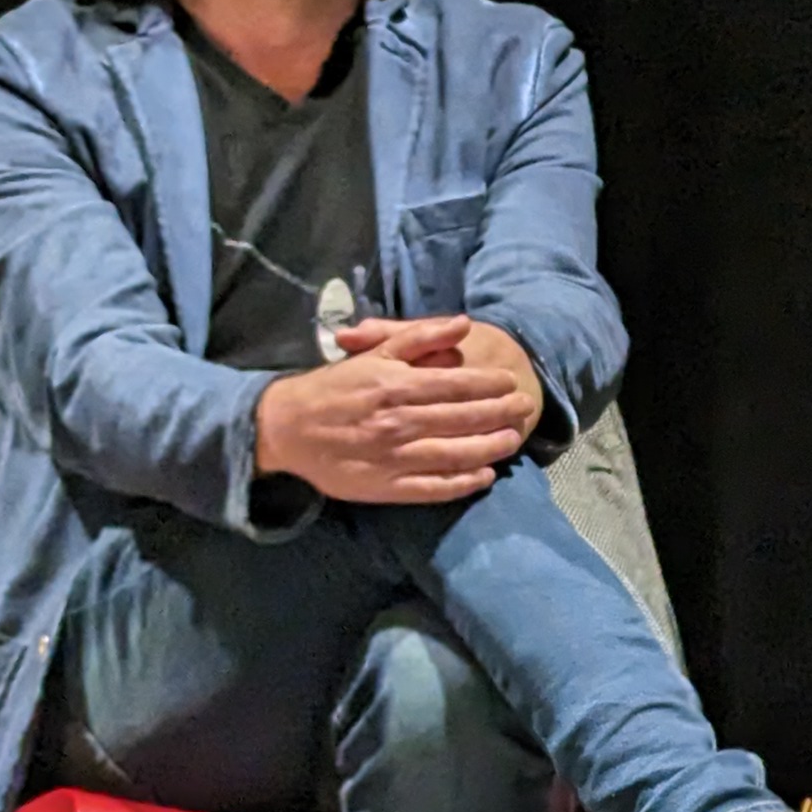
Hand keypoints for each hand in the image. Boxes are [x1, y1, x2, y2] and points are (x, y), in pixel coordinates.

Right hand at [256, 315, 541, 504]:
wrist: (286, 427)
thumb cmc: (333, 386)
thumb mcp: (373, 353)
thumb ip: (419, 337)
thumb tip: (462, 324)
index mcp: (395, 386)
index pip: (456, 384)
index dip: (489, 383)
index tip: (510, 381)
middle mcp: (398, 422)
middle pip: (463, 418)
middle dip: (500, 412)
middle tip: (525, 406)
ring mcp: (393, 457)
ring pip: (455, 454)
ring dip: (491, 447)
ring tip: (513, 439)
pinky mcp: (386, 486)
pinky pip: (433, 487)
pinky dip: (463, 483)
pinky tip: (484, 476)